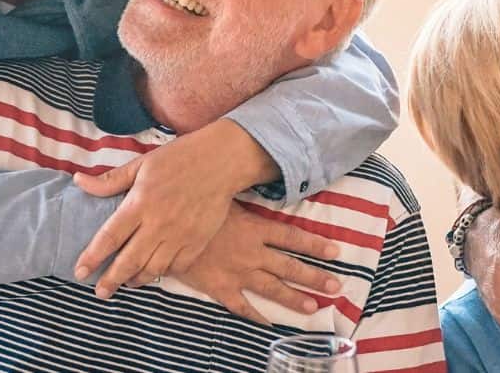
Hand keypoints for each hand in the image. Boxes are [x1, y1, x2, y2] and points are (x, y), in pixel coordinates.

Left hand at [73, 120, 275, 298]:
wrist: (222, 161)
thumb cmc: (179, 158)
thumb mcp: (141, 164)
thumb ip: (110, 180)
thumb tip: (79, 182)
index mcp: (140, 204)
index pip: (109, 237)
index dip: (92, 257)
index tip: (80, 272)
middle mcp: (158, 224)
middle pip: (129, 261)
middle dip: (111, 280)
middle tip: (100, 293)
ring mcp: (180, 235)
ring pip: (153, 269)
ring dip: (137, 279)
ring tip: (127, 282)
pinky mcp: (198, 241)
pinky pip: (178, 266)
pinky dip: (164, 272)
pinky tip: (156, 270)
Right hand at [175, 203, 342, 323]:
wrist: (163, 232)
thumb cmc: (194, 208)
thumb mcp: (224, 197)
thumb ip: (245, 195)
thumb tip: (262, 177)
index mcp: (255, 229)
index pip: (293, 237)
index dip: (315, 245)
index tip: (336, 251)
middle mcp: (252, 253)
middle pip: (290, 267)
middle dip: (314, 278)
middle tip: (336, 287)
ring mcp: (237, 273)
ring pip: (272, 289)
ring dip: (294, 299)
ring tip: (314, 307)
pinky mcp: (220, 288)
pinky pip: (241, 306)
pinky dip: (255, 316)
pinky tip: (268, 324)